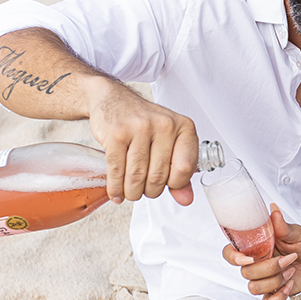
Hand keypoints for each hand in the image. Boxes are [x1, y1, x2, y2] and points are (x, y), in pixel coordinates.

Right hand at [86, 78, 198, 204]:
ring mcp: (139, 128)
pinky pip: (117, 170)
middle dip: (150, 191)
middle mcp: (164, 125)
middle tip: (144, 190)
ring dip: (132, 192)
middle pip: (158, 176)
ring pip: (137, 176)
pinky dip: (116, 187)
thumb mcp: (169, 142)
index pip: (185, 169)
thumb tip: (186, 200)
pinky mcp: (116, 134)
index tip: (166, 184)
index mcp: (183, 127)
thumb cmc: (144, 124)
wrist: (114, 99)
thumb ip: (180, 171)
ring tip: (131, 192)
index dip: (175, 184)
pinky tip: (117, 192)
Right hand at [222, 207, 300, 299]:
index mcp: (255, 247)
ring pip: (254, 288)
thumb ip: (283, 225)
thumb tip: (274, 211)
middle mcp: (255, 264)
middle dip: (269, 267)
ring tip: (291, 269)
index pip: (229, 253)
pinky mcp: (273, 293)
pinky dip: (278, 297)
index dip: (233, 258)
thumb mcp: (297, 232)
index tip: (248, 259)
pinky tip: (289, 285)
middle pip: (245, 273)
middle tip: (288, 258)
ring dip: (276, 280)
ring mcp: (263, 280)